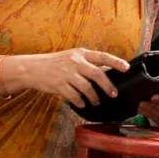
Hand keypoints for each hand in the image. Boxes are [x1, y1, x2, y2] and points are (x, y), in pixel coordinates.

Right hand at [13, 49, 130, 107]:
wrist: (32, 68)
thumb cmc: (56, 63)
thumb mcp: (73, 57)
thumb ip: (88, 63)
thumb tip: (107, 71)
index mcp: (81, 53)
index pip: (102, 56)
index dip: (116, 62)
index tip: (126, 68)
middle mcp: (75, 61)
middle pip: (97, 74)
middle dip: (108, 85)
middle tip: (114, 94)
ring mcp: (66, 73)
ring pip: (86, 87)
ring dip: (94, 97)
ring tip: (96, 101)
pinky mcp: (58, 84)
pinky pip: (74, 96)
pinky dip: (80, 101)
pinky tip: (82, 103)